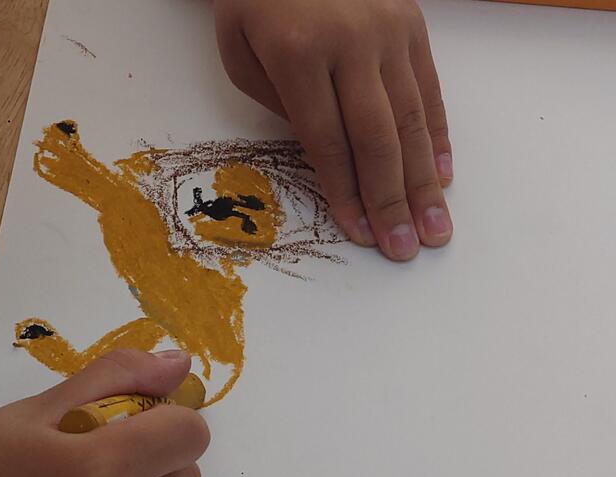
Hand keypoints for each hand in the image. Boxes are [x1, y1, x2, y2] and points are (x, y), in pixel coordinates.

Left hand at [214, 0, 452, 260]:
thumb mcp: (240, 52)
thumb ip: (281, 106)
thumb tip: (329, 157)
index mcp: (299, 54)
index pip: (328, 143)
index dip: (346, 194)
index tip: (361, 234)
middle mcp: (353, 43)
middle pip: (377, 139)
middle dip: (392, 202)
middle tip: (407, 249)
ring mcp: (390, 31)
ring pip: (411, 120)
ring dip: (423, 182)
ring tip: (435, 228)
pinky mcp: (412, 23)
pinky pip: (429, 89)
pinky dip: (436, 136)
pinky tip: (440, 176)